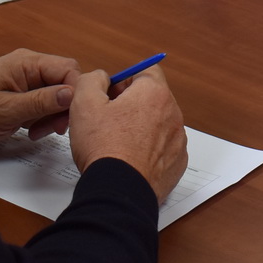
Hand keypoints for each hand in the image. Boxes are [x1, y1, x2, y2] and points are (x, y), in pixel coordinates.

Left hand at [0, 48, 79, 145]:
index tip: (67, 118)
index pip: (68, 70)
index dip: (74, 93)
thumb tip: (72, 94)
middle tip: (52, 130)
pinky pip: (46, 100)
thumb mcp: (6, 111)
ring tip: (37, 132)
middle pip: (66, 81)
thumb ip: (40, 101)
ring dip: (53, 114)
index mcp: (27, 63)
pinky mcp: (25, 91)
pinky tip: (32, 129)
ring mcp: (28, 78)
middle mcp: (30, 66)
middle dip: (64, 107)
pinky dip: (44, 116)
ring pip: (58, 93)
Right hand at [68, 65, 187, 202]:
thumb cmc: (104, 147)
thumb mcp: (84, 103)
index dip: (125, 80)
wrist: (119, 191)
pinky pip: (163, 148)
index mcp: (154, 93)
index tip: (110, 94)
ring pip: (158, 124)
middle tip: (108, 120)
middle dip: (132, 104)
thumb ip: (92, 80)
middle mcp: (173, 113)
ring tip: (118, 143)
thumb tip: (101, 78)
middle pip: (153, 98)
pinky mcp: (177, 162)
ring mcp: (178, 139)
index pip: (146, 71)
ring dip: (142, 128)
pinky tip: (130, 159)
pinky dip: (149, 150)